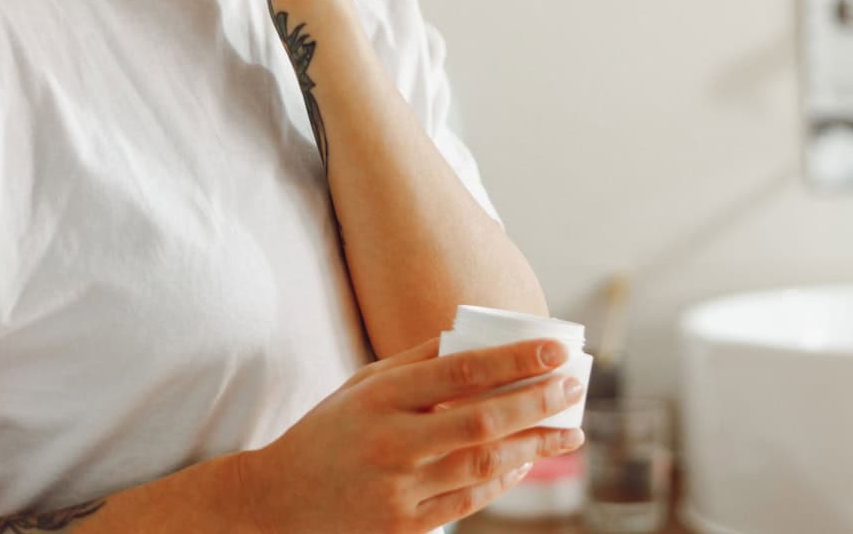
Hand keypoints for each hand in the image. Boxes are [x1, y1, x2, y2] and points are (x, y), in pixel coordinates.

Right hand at [236, 334, 587, 533]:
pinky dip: (503, 481)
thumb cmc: (329, 432)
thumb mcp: (361, 385)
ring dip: (535, 447)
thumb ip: (416, 362)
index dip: (517, 360)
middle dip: (538, 403)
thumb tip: (475, 337)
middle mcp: (391, 443)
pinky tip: (527, 461)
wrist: (278, 502)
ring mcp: (398, 490)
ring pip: (484, 466)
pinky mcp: (404, 527)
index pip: (463, 371)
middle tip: (574, 387)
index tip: (557, 350)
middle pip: (482, 421)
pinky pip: (469, 502)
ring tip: (569, 432)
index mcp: (380, 397)